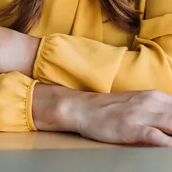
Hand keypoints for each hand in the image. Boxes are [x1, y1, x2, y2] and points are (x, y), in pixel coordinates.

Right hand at [34, 84, 171, 146]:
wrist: (81, 108)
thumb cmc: (111, 110)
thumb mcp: (141, 105)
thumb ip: (162, 112)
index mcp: (157, 97)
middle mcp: (152, 104)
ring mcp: (141, 115)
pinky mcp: (130, 128)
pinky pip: (155, 136)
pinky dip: (166, 142)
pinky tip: (169, 147)